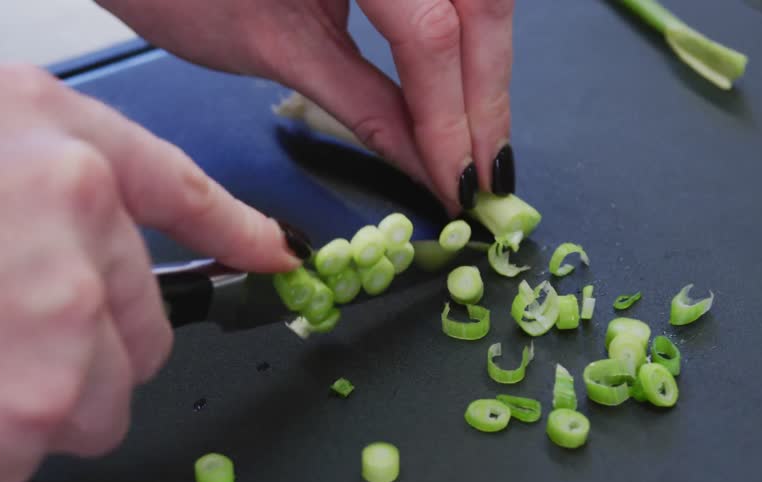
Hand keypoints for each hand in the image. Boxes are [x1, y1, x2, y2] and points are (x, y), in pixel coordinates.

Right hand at [0, 64, 302, 481]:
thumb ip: (30, 196)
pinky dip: (11, 441)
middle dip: (83, 341)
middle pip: (142, 309)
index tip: (267, 251)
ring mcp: (70, 302)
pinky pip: (70, 437)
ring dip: (48, 396)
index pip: (169, 178)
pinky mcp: (55, 395)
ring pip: (113, 384)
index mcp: (37, 130)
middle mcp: (70, 202)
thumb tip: (96, 248)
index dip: (226, 222)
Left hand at [97, 0, 515, 213]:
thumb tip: (427, 164)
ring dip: (487, 63)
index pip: (432, 33)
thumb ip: (366, 106)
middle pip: (482, 3)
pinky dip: (467, 33)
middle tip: (487, 173)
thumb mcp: (274, 47)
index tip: (464, 184)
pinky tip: (463, 83)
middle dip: (487, 94)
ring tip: (477, 138)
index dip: (454, 117)